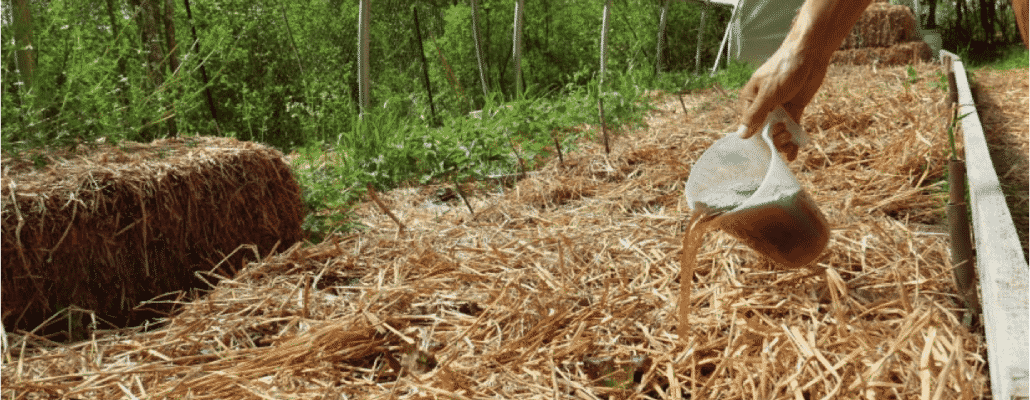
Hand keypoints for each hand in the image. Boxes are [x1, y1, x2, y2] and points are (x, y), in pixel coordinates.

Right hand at [739, 44, 828, 161]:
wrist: (809, 54)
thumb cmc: (784, 69)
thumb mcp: (768, 93)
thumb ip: (755, 115)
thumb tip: (741, 136)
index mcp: (750, 100)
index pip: (749, 127)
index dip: (758, 137)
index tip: (768, 140)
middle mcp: (763, 106)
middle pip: (764, 132)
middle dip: (773, 139)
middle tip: (784, 133)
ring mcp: (779, 108)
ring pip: (778, 132)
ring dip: (784, 141)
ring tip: (791, 140)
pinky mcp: (794, 109)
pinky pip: (791, 128)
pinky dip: (793, 140)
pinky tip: (794, 154)